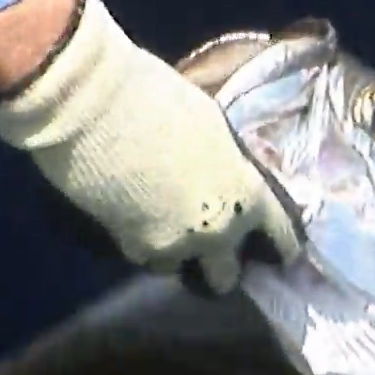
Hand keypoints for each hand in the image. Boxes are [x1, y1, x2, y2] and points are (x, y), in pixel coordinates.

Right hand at [0, 0, 300, 294]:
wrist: (94, 106)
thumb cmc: (159, 98)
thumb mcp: (213, 129)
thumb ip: (226, 164)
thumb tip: (225, 174)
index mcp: (248, 192)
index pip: (280, 237)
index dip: (279, 247)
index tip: (276, 256)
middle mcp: (220, 229)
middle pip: (226, 275)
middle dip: (218, 266)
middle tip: (205, 247)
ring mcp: (176, 245)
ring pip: (180, 269)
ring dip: (174, 254)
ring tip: (159, 226)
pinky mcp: (133, 248)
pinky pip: (145, 259)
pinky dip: (139, 244)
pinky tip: (129, 220)